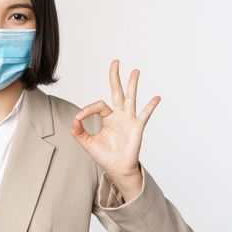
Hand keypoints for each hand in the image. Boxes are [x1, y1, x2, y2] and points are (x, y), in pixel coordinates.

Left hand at [70, 59, 160, 196]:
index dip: (87, 109)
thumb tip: (74, 119)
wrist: (117, 169)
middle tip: (115, 62)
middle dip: (115, 77)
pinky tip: (157, 97)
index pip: (98, 105)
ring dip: (133, 84)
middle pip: (117, 92)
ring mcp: (129, 119)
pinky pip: (145, 114)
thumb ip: (79, 131)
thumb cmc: (105, 156)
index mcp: (108, 118)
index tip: (79, 118)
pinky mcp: (137, 127)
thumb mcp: (87, 142)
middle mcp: (119, 115)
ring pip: (131, 98)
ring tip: (135, 71)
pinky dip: (151, 106)